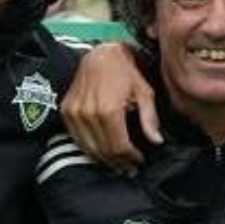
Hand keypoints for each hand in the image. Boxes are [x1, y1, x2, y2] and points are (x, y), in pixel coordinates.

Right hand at [65, 41, 158, 172]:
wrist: (100, 54)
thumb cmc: (126, 71)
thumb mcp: (144, 92)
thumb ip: (149, 118)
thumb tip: (157, 141)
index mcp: (108, 110)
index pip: (119, 146)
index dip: (131, 158)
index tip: (139, 161)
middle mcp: (88, 113)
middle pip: (104, 150)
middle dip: (118, 162)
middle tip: (129, 169)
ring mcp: (74, 113)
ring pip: (89, 147)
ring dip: (104, 159)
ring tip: (118, 165)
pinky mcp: (66, 111)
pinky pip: (77, 138)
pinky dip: (89, 148)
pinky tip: (102, 152)